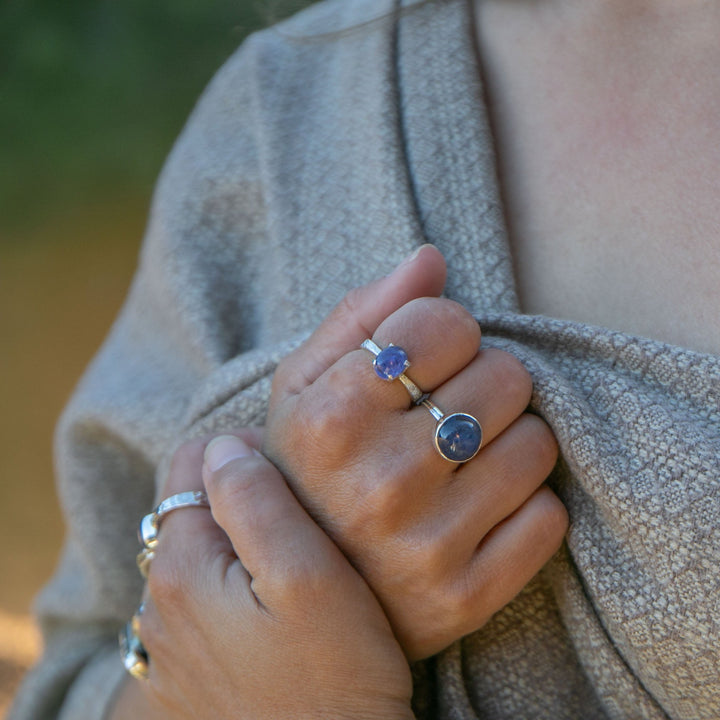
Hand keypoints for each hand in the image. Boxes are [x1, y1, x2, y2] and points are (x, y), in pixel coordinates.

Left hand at [112, 432, 412, 719]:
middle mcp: (161, 605)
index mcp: (182, 570)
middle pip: (194, 508)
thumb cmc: (335, 681)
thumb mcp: (309, 577)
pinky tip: (278, 606)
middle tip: (304, 516)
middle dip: (243, 496)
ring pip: (202, 552)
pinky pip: (207, 597)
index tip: (296, 474)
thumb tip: (226, 446)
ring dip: (242, 540)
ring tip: (297, 558)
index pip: (192, 466)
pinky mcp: (193, 670)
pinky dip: (237, 582)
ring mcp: (173, 643)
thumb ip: (259, 500)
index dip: (246, 454)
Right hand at [264, 245, 568, 660]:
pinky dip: (524, 502)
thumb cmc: (308, 469)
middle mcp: (380, 484)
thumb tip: (430, 257)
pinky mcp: (469, 596)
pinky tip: (479, 509)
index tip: (425, 361)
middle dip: (480, 382)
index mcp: (331, 420)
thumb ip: (361, 315)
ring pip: (536, 441)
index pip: (448, 323)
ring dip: (508, 439)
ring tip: (462, 459)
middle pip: (504, 376)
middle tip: (445, 413)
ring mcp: (427, 547)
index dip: (445, 333)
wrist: (307, 581)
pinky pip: (548, 515)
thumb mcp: (303, 387)